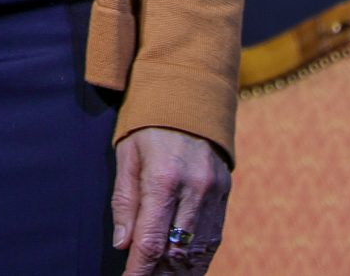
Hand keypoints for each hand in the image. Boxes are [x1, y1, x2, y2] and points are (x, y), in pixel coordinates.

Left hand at [111, 125, 228, 274]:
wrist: (189, 92)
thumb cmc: (148, 123)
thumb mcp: (127, 155)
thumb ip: (125, 201)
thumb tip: (124, 245)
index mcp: (164, 177)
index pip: (151, 240)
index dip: (139, 271)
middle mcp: (194, 189)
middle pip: (177, 252)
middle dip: (158, 275)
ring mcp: (214, 193)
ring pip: (198, 250)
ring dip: (180, 273)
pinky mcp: (225, 193)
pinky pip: (213, 237)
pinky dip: (198, 259)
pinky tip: (185, 270)